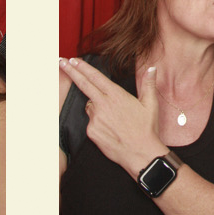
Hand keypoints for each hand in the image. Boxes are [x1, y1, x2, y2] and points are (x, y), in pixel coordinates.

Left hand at [60, 58, 164, 179]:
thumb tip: (152, 68)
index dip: (82, 67)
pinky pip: (91, 122)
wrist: (141, 154)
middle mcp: (103, 105)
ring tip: (114, 119)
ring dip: (96, 107)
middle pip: (83, 85)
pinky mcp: (91, 131)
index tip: (73, 60)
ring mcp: (95, 119)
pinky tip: (110, 129)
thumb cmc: (146, 129)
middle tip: (61, 62)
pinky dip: (97, 122)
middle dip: (71, 72)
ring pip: (90, 106)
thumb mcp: (151, 104)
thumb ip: (148, 84)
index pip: (95, 77)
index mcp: (116, 95)